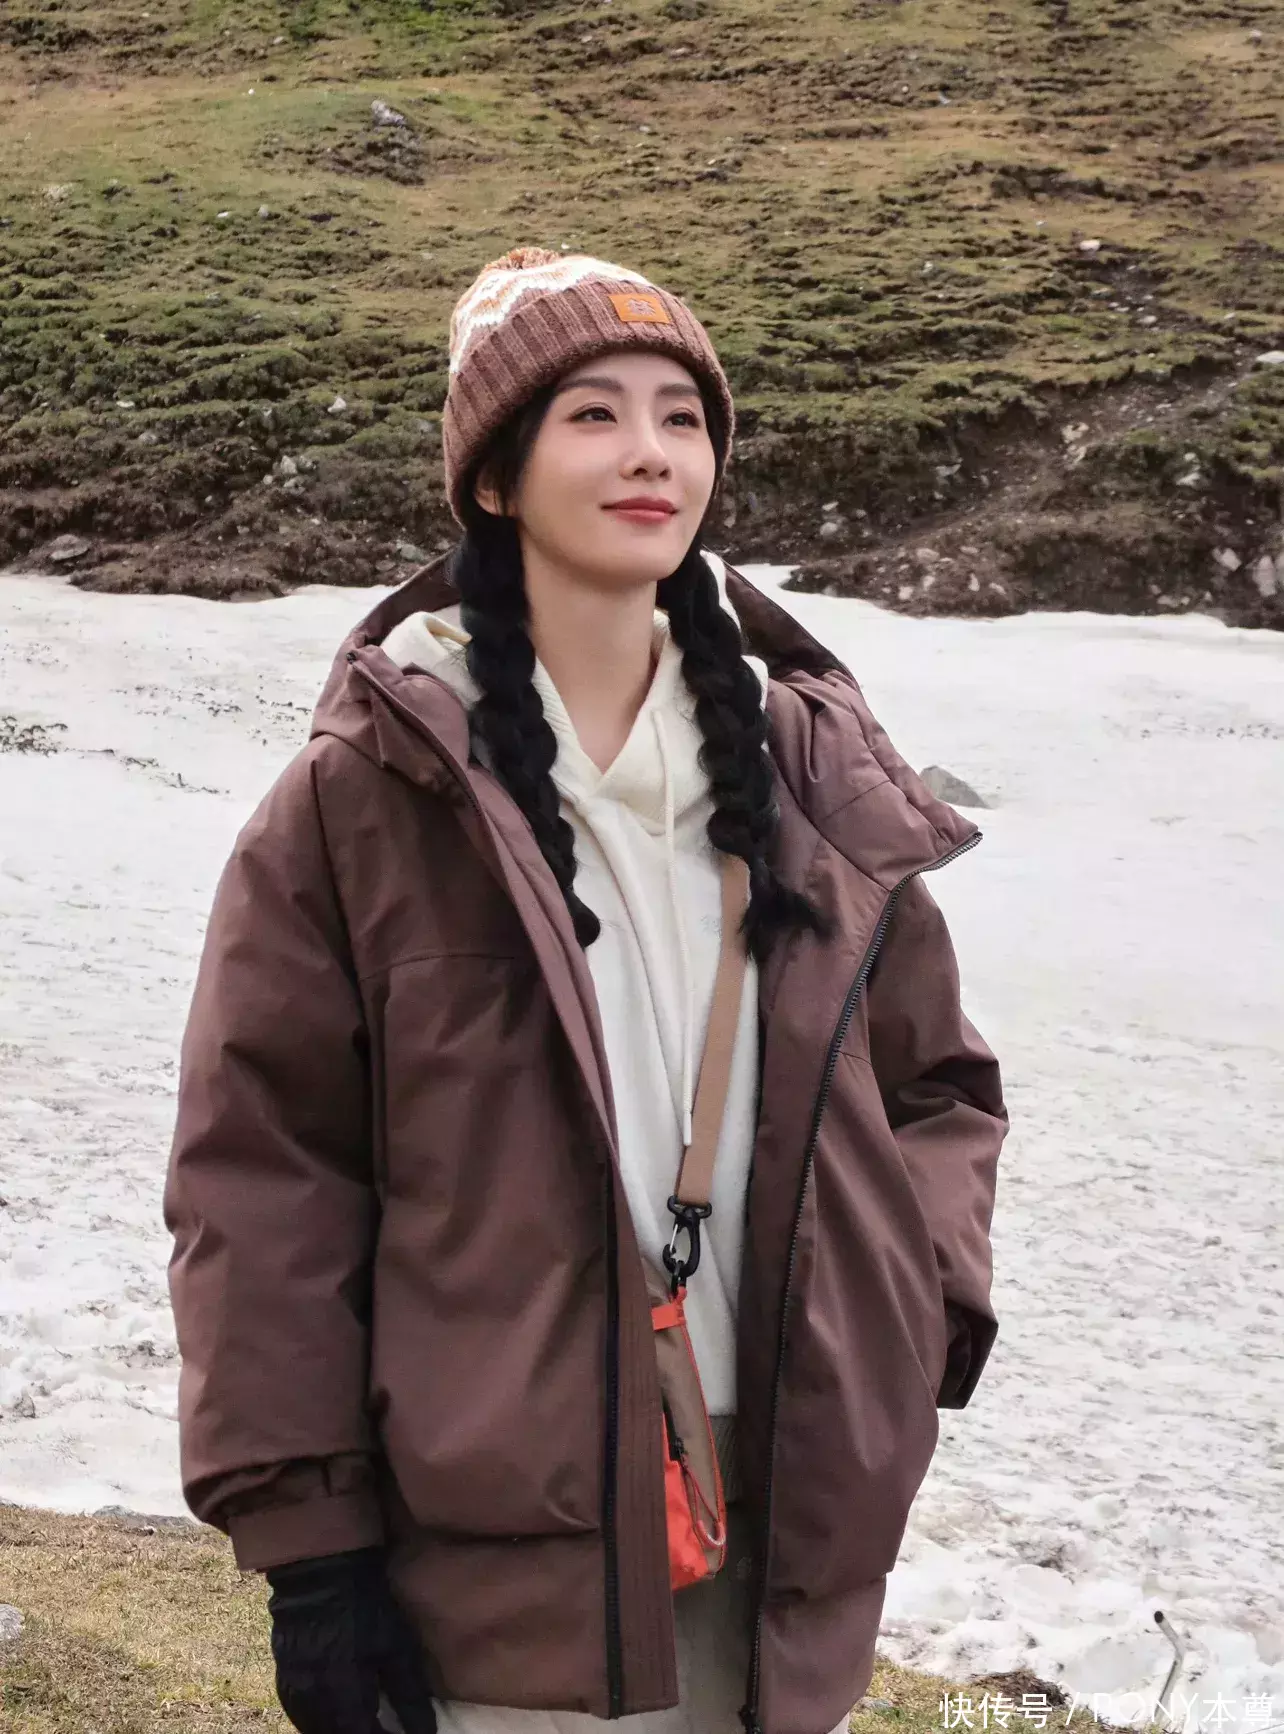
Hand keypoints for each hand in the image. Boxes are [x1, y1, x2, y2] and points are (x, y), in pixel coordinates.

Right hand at [266, 1547, 436, 1733]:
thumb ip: (408, 1695)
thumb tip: (424, 1732)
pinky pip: (296, 1712)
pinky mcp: (282, 1675)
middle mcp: (314, 1697)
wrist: (321, 1571)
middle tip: (379, 1727)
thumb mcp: (395, 1647)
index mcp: (345, 1692)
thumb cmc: (366, 1607)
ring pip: (312, 1728)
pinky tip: (329, 1716)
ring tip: (358, 1723)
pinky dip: (313, 1720)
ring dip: (335, 1729)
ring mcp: (294, 1687)